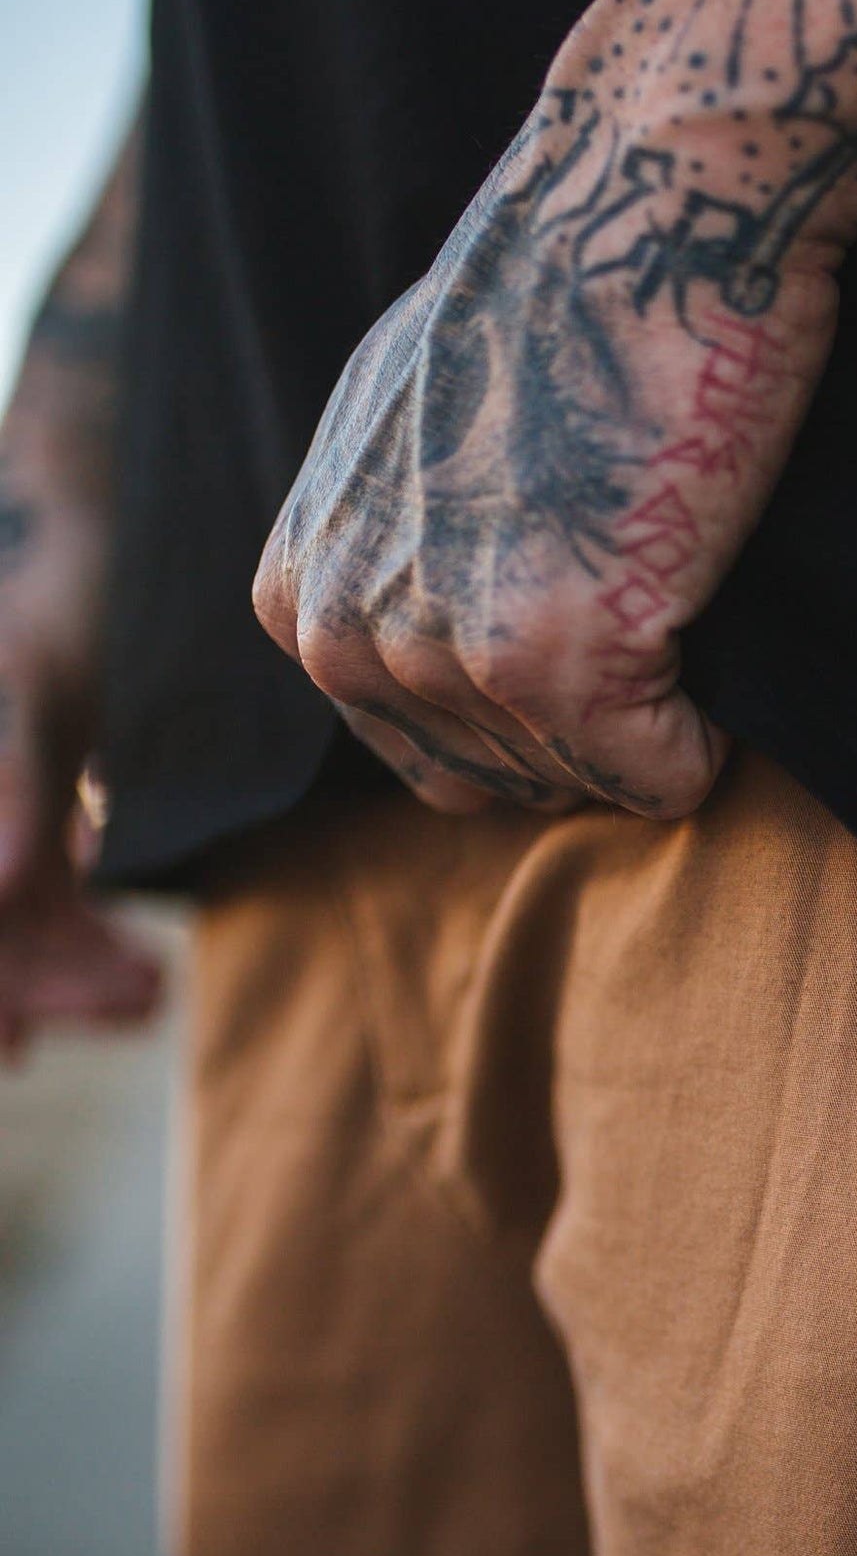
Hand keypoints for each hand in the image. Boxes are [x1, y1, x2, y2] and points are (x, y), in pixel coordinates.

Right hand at [0, 415, 160, 1067]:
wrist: (85, 514)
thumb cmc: (56, 581)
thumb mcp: (34, 683)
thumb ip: (9, 777)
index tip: (20, 1041)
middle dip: (32, 982)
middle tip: (133, 999)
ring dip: (62, 969)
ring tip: (145, 989)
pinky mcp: (13, 810)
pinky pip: (31, 897)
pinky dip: (74, 937)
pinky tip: (131, 968)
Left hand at [252, 42, 846, 819]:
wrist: (643, 204)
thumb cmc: (552, 298)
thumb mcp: (397, 429)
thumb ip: (385, 549)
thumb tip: (430, 625)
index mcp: (300, 596)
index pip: (428, 747)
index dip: (532, 691)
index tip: (588, 584)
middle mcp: (348, 640)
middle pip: (507, 776)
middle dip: (591, 719)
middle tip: (643, 585)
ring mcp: (445, 657)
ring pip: (587, 777)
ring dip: (653, 712)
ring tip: (666, 574)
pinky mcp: (558, 664)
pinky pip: (664, 775)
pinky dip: (707, 733)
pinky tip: (701, 606)